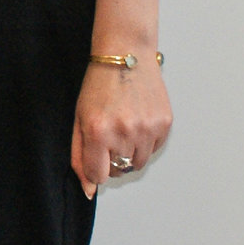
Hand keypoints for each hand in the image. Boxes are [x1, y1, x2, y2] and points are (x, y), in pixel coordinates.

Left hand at [71, 57, 171, 198]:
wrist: (126, 55)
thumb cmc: (99, 84)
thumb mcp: (79, 118)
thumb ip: (79, 156)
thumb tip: (89, 189)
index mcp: (98, 131)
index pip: (98, 176)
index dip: (95, 169)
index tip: (95, 157)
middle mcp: (124, 132)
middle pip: (118, 170)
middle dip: (111, 159)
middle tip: (109, 134)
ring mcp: (146, 129)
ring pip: (138, 163)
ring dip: (129, 152)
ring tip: (123, 126)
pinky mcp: (164, 125)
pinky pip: (153, 149)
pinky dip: (145, 142)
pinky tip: (137, 120)